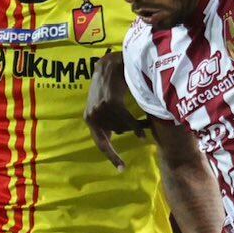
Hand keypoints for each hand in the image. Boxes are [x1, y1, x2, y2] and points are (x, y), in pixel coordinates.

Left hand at [85, 51, 149, 171]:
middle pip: (117, 133)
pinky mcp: (110, 104)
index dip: (112, 157)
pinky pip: (128, 122)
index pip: (100, 143)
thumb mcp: (105, 103)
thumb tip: (117, 135)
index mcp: (89, 118)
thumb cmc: (111, 82)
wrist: (112, 63)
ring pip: (124, 128)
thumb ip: (108, 119)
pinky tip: (144, 130)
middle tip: (140, 129)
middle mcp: (92, 116)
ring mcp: (100, 110)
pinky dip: (137, 126)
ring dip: (134, 124)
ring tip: (141, 120)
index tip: (122, 169)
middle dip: (129, 129)